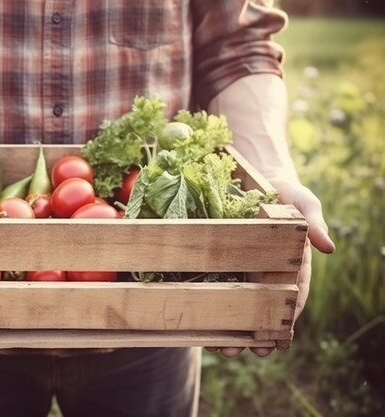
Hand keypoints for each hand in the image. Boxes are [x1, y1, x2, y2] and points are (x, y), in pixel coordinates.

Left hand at [210, 182, 334, 357]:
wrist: (261, 179)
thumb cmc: (287, 193)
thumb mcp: (303, 201)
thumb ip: (314, 221)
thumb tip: (328, 246)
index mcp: (293, 264)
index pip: (293, 297)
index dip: (286, 319)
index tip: (279, 338)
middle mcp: (270, 272)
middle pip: (265, 310)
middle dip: (257, 334)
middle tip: (245, 352)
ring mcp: (247, 270)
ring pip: (241, 305)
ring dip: (233, 328)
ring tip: (220, 348)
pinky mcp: (225, 263)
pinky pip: (219, 287)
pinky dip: (212, 306)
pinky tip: (202, 324)